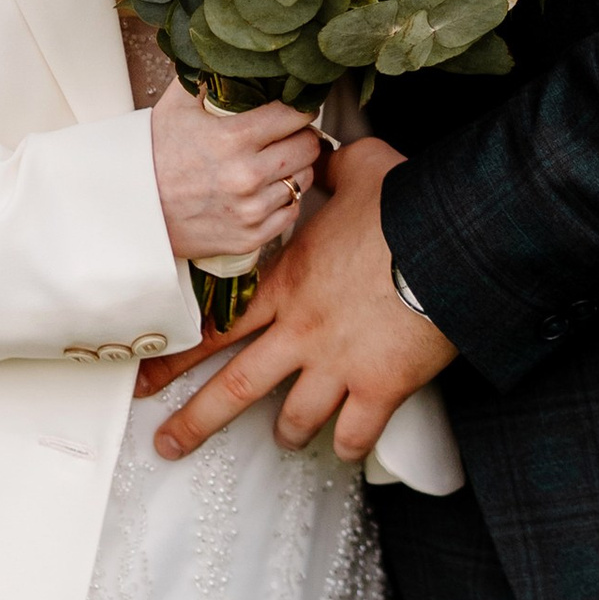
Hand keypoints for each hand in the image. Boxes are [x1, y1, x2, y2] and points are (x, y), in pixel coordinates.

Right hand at [147, 79, 323, 265]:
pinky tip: (269, 188)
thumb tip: (230, 53)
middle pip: (308, 148)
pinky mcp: (249, 237)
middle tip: (290, 133)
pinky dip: (285, 199)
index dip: (301, 107)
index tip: (297, 107)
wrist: (133, 209)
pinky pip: (291, 212)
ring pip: (303, 180)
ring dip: (295, 168)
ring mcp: (250, 210)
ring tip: (277, 160)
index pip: (295, 115)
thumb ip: (207, 76)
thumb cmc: (154, 154)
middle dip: (302, 135)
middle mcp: (246, 176)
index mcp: (233, 139)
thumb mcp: (177, 106)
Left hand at [151, 138, 452, 466]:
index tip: (147, 379)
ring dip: (285, 433)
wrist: (451, 241)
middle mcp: (301, 331)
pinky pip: (354, 433)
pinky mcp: (380, 388)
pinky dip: (346, 445)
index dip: (177, 358)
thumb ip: (329, 168)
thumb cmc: (404, 203)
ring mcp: (338, 364)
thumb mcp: (358, 168)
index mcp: (286, 283)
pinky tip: (342, 446)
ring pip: (294, 418)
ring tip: (282, 440)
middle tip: (168, 443)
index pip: (217, 328)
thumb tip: (320, 154)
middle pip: (235, 387)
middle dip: (195, 421)